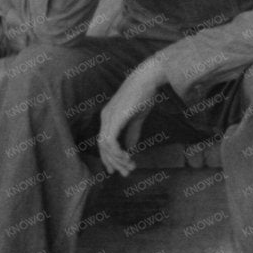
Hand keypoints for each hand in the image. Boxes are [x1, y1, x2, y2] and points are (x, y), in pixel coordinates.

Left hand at [98, 59, 167, 175]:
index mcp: (108, 117)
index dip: (109, 158)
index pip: (104, 142)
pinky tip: (128, 157)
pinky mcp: (115, 118)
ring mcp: (108, 117)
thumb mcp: (137, 117)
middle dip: (114, 163)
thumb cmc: (145, 94)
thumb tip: (130, 148)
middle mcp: (105, 118)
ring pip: (106, 147)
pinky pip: (111, 142)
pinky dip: (118, 152)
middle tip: (126, 173)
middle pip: (103, 147)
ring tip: (130, 167)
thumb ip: (132, 132)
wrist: (148, 78)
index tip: (118, 170)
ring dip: (118, 160)